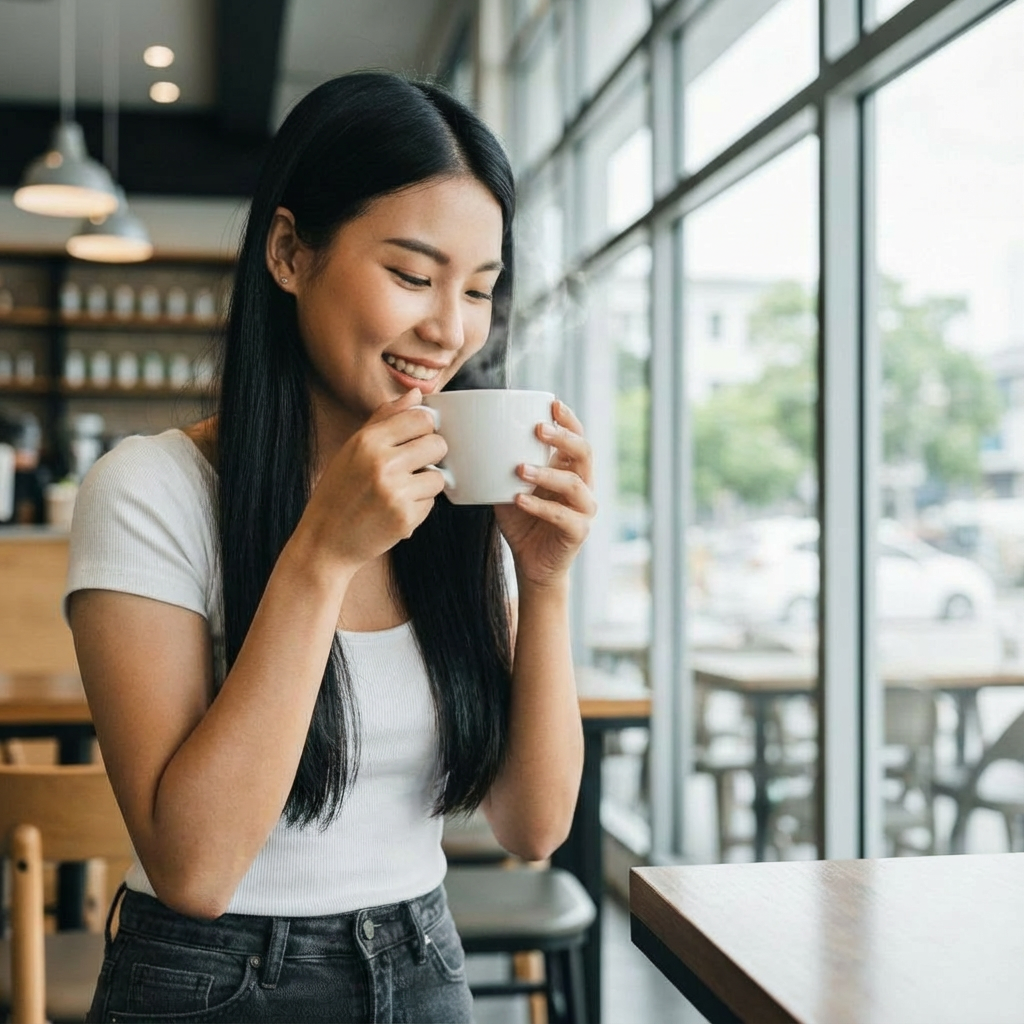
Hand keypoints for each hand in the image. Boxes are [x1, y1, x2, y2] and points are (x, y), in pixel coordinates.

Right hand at [300, 388, 446, 570]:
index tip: (416, 439)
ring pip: (438, 477)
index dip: (425, 428)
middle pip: (437, 444)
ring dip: (426, 484)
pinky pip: (431, 503)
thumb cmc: (339, 492)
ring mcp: (395, 492)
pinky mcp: (405, 518)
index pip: (421, 418)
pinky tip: (396, 509)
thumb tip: (417, 395)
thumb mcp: (352, 448)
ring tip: (401, 491)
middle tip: (412, 467)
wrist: (326, 541)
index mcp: (367, 441)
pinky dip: (419, 506)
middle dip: (431, 455)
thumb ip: (385, 419)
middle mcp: (382, 463)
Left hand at [495, 400, 595, 590]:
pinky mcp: (578, 532)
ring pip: (574, 484)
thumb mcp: (509, 487)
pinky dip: (540, 506)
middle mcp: (583, 485)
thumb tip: (467, 441)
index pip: (577, 437)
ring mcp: (584, 509)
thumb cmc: (522, 521)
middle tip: (538, 429)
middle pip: (584, 453)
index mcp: (570, 469)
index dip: (569, 420)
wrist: (531, 563)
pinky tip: (519, 499)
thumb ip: (499, 467)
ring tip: (520, 468)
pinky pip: (563, 516)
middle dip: (563, 437)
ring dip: (547, 472)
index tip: (552, 404)